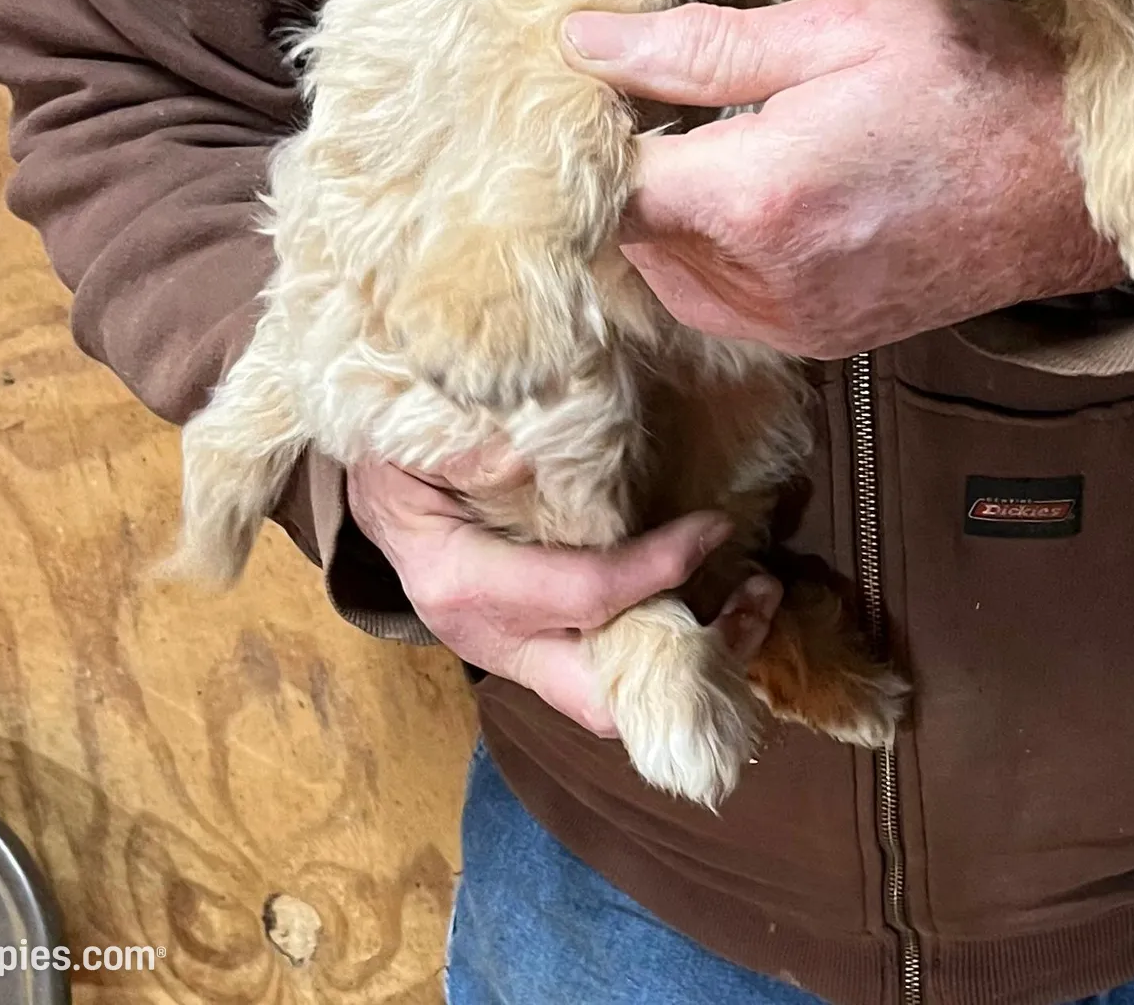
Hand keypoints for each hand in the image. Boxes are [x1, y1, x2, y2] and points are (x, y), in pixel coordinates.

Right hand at [348, 445, 781, 736]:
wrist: (373, 493)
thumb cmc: (399, 455)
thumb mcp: (423, 436)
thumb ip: (478, 446)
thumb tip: (540, 457)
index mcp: (463, 581)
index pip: (582, 595)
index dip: (658, 567)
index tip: (715, 527)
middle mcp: (491, 639)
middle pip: (602, 697)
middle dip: (695, 660)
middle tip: (759, 600)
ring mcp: (513, 656)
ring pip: (614, 698)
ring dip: (698, 660)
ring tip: (759, 600)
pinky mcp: (535, 652)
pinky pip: (610, 672)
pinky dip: (671, 648)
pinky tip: (718, 602)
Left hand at [562, 0, 1125, 356]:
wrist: (1084, 179)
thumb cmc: (973, 83)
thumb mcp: (838, 30)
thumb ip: (697, 46)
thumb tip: (582, 41)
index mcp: (756, 198)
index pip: (605, 182)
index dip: (588, 131)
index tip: (598, 85)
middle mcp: (763, 282)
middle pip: (629, 232)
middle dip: (631, 168)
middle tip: (662, 98)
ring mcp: (794, 323)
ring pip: (668, 273)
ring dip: (672, 213)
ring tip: (718, 141)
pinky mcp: (822, 341)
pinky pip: (720, 303)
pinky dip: (714, 252)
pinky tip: (757, 193)